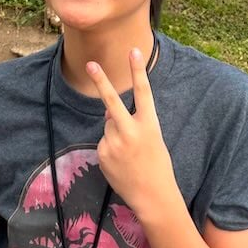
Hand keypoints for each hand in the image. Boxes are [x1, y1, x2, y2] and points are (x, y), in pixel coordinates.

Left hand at [88, 48, 177, 216]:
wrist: (153, 196)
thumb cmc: (157, 166)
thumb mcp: (152, 139)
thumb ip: (131, 123)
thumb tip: (108, 113)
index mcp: (149, 125)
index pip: (144, 92)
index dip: (138, 70)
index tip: (134, 51)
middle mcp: (130, 132)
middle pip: (111, 102)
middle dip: (100, 81)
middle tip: (90, 64)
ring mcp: (114, 144)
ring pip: (108, 127)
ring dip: (115, 134)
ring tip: (129, 155)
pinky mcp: (103, 155)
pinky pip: (103, 143)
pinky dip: (110, 150)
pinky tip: (121, 163)